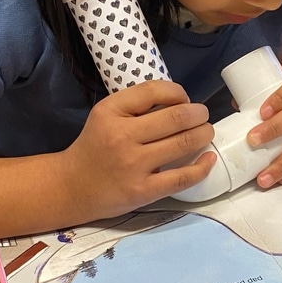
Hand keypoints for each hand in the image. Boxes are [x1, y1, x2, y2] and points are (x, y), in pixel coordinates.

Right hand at [58, 80, 215, 220]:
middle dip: (198, 113)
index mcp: (111, 112)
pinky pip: (182, 177)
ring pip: (183, 143)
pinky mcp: (143, 191)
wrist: (71, 186)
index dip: (178, 92)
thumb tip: (180, 100)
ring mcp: (133, 165)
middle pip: (176, 118)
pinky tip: (209, 158)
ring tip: (207, 131)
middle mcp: (122, 136)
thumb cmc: (94, 147)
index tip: (184, 99)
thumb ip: (136, 104)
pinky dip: (202, 166)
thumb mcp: (106, 114)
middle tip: (203, 115)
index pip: (154, 91)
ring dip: (204, 133)